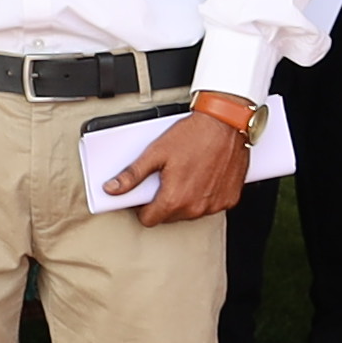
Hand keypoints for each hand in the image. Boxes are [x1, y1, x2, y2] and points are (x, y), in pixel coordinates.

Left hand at [134, 98, 258, 227]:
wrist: (226, 123)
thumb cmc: (194, 135)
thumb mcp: (156, 152)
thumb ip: (132, 175)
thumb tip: (112, 188)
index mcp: (175, 199)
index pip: (149, 219)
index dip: (142, 207)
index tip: (143, 195)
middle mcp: (196, 207)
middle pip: (169, 217)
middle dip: (164, 201)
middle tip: (166, 178)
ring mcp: (214, 205)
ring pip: (190, 212)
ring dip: (184, 199)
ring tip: (185, 174)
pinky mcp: (229, 199)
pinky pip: (210, 205)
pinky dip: (204, 195)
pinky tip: (203, 176)